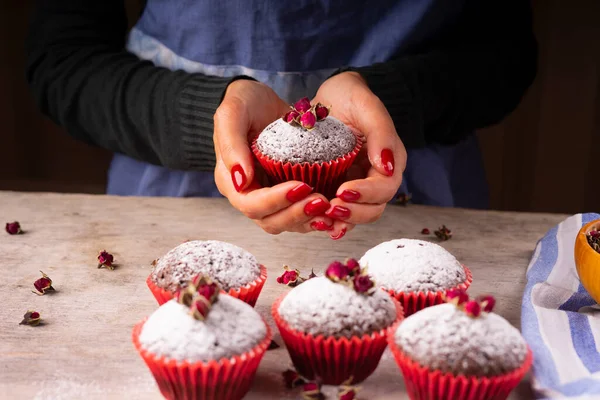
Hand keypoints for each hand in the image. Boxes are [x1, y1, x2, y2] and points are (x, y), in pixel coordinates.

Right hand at [214, 79, 334, 233]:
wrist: (262, 99)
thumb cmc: (245, 102)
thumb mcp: (232, 113)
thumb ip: (231, 144)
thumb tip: (240, 181)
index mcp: (232, 181)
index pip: (251, 204)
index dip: (276, 201)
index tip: (301, 186)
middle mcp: (250, 194)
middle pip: (271, 221)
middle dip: (297, 214)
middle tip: (322, 201)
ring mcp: (270, 196)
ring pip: (288, 223)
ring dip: (309, 219)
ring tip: (330, 206)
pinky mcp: (289, 193)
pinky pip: (303, 214)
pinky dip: (317, 215)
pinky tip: (334, 207)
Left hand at [312, 72, 406, 239]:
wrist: (329, 96)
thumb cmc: (350, 96)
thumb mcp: (367, 106)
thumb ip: (380, 132)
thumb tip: (386, 167)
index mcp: (389, 160)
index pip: (384, 187)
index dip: (365, 194)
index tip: (342, 191)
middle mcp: (375, 177)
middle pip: (374, 208)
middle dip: (353, 212)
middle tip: (329, 208)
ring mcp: (355, 185)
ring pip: (356, 215)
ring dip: (341, 221)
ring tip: (322, 220)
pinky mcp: (335, 187)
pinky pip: (338, 211)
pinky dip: (330, 221)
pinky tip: (317, 224)